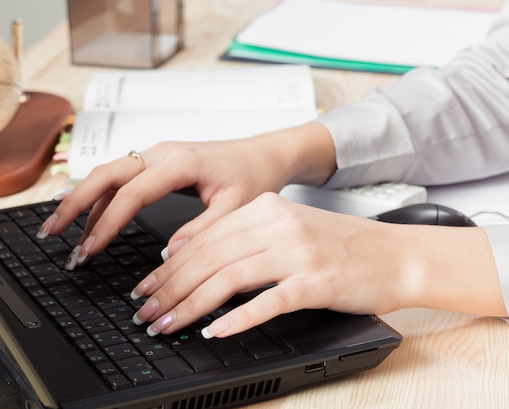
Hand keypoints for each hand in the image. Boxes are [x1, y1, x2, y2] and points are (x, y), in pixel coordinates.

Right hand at [37, 123, 335, 268]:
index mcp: (180, 162)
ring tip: (57, 230)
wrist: (263, 154)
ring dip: (81, 200)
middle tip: (50, 232)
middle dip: (74, 203)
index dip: (107, 222)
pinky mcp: (156, 162)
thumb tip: (170, 254)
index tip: (89, 249)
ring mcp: (156, 154)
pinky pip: (119, 178)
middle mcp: (161, 153)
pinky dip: (99, 198)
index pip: (132, 193)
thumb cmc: (253, 176)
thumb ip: (203, 230)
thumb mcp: (237, 207)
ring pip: (107, 174)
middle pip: (105, 174)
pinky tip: (86, 219)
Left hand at [130, 193, 505, 337]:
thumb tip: (193, 261)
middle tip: (145, 312)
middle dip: (168, 288)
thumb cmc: (341, 246)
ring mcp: (296, 252)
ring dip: (190, 305)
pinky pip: (266, 302)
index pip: (202, 238)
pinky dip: (236, 318)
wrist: (396, 254)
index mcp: (264, 209)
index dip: (167, 267)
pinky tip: (214, 331)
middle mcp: (277, 225)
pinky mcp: (314, 281)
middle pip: (207, 258)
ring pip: (227, 279)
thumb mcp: (287, 228)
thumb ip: (243, 239)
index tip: (145, 288)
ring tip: (166, 325)